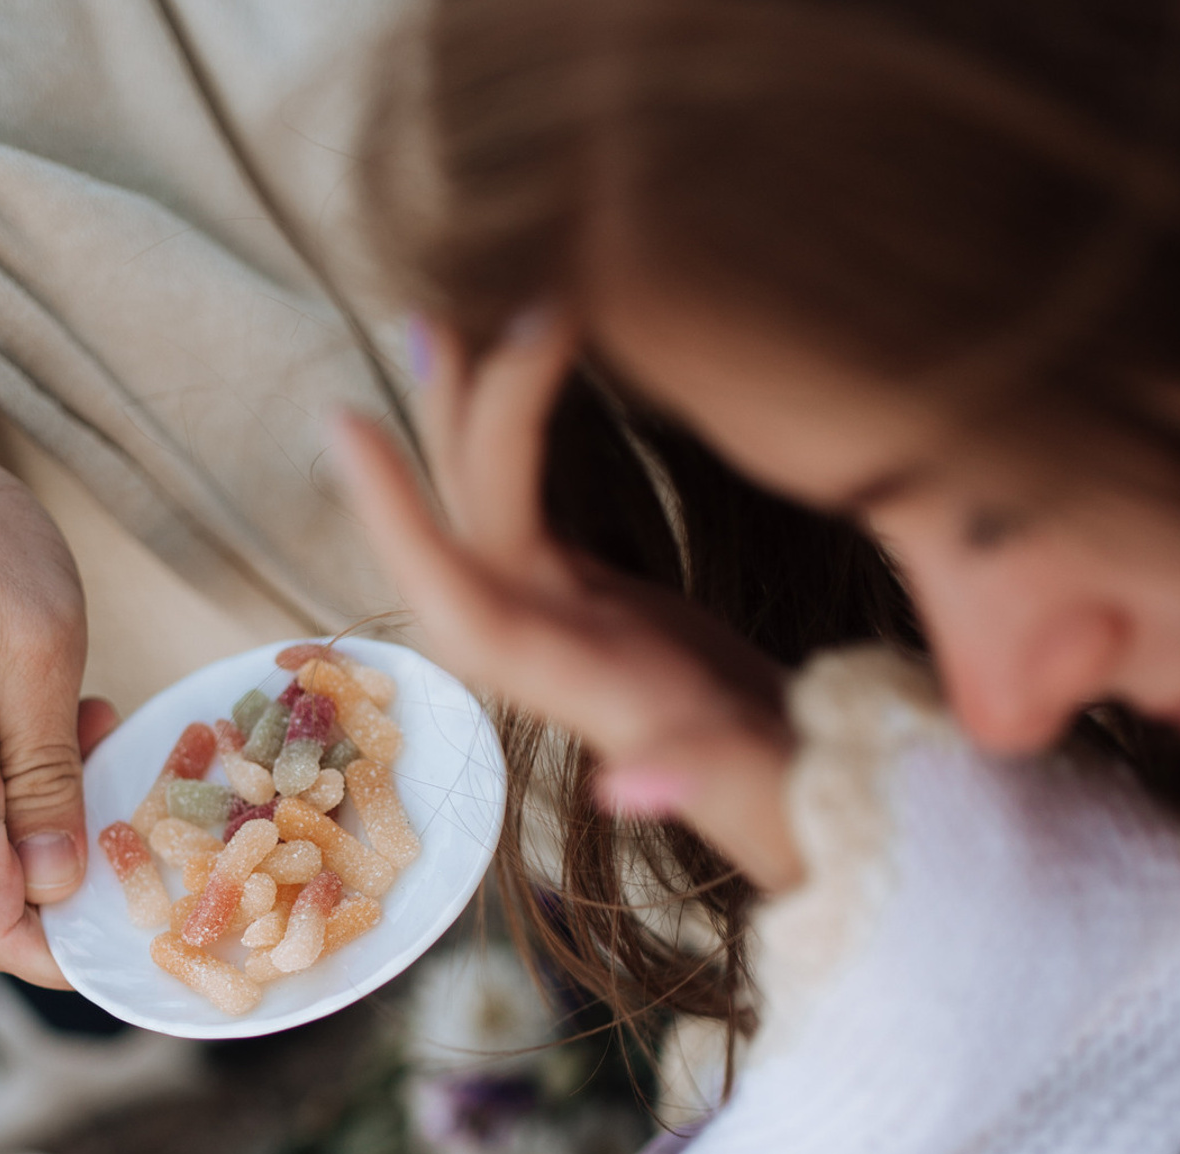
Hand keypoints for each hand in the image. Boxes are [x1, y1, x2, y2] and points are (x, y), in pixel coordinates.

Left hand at [331, 315, 804, 891]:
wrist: (833, 812)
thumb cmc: (821, 812)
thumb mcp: (780, 801)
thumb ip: (711, 782)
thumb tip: (622, 786)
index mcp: (591, 694)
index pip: (466, 603)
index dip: (400, 520)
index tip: (346, 427)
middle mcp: (560, 656)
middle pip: (468, 536)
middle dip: (444, 428)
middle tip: (434, 313)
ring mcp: (572, 626)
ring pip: (491, 515)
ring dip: (465, 422)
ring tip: (441, 320)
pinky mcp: (598, 606)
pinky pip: (532, 512)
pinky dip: (515, 446)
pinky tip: (514, 376)